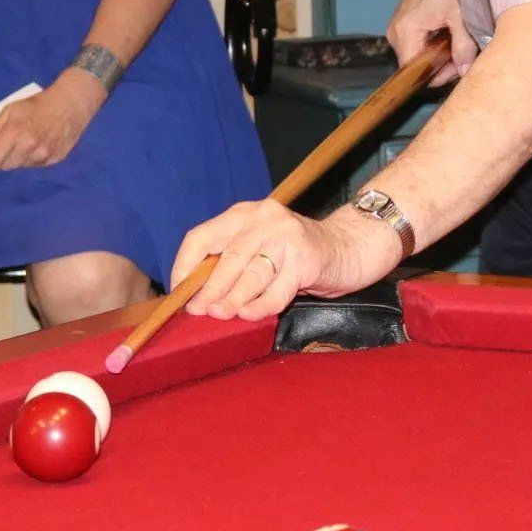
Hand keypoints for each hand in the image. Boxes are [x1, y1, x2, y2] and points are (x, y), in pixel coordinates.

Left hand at [0, 73, 100, 169]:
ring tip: (28, 141)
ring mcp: (43, 156)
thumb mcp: (12, 109)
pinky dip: (34, 158)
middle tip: (11, 142)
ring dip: (19, 158)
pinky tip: (41, 143)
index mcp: (16, 133)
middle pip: (5, 167)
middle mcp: (29, 148)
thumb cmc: (39, 104)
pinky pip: (36, 166)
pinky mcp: (54, 160)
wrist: (72, 103)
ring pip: (21, 167)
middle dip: (4, 157)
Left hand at [170, 200, 400, 321]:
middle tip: (199, 311)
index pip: (201, 236)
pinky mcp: (307, 257)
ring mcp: (287, 236)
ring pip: (251, 273)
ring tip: (221, 315)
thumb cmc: (296, 255)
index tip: (180, 294)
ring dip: (232, 300)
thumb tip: (195, 295)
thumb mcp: (260, 249)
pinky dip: (260, 307)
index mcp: (244, 214)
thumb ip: (231, 263)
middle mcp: (264, 218)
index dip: (185, 266)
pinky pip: (277, 289)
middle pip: (226, 257)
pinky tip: (251, 316)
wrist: (351, 246)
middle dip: (209, 289)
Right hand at [386, 0, 476, 86]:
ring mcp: (399, 28)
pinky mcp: (406, 23)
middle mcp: (396, 34)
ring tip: (462, 45)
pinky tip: (453, 36)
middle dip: (443, 66)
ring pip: (420, 54)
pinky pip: (420, 44)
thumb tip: (465, 71)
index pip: (414, 72)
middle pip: (417, 65)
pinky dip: (437, 44)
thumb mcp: (460, 16)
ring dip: (442, 55)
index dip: (437, 76)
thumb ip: (463, 46)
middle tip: (466, 59)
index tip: (459, 71)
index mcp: (405, 33)